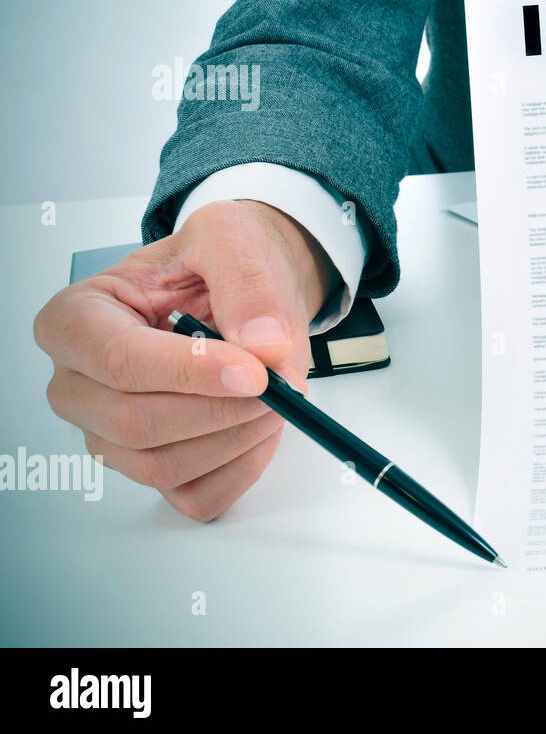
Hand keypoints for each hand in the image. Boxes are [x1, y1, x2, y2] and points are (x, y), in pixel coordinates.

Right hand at [34, 199, 335, 520]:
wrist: (245, 290)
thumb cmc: (219, 261)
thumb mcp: (231, 238)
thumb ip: (246, 283)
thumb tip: (263, 344)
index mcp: (76, 319)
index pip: (119, 361)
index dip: (191, 372)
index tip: (256, 371)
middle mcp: (78, 384)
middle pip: (135, 423)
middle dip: (222, 409)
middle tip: (282, 383)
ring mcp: (109, 434)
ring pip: (163, 466)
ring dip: (237, 437)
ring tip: (279, 396)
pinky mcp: (153, 467)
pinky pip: (194, 495)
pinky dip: (241, 468)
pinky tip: (262, 427)